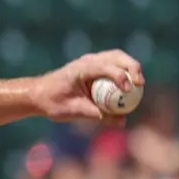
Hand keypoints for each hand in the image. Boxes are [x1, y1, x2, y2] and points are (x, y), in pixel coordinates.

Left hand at [29, 50, 144, 125]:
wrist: (38, 94)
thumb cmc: (52, 103)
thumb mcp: (73, 112)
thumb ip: (98, 116)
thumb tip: (123, 122)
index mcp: (80, 69)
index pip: (106, 67)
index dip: (120, 77)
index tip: (128, 91)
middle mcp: (87, 61)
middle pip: (117, 56)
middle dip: (133, 68)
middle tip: (140, 84)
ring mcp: (91, 60)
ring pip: (118, 57)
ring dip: (131, 67)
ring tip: (139, 84)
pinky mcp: (94, 65)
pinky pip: (113, 64)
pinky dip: (124, 71)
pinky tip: (130, 85)